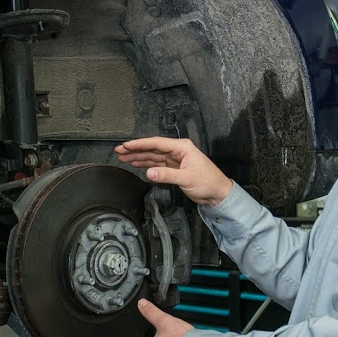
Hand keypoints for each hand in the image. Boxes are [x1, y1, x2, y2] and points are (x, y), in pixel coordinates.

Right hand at [115, 137, 232, 206]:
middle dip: (135, 150)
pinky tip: (136, 164)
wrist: (218, 193)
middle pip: (152, 148)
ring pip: (153, 156)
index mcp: (181, 147)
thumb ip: (167, 175)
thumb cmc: (208, 182)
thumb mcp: (186, 178)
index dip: (139, 144)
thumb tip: (148, 172)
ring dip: (138, 157)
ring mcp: (175, 160)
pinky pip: (157, 164)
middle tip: (119, 151)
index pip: (156, 143)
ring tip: (123, 158)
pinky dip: (146, 164)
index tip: (125, 145)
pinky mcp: (174, 169)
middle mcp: (177, 151)